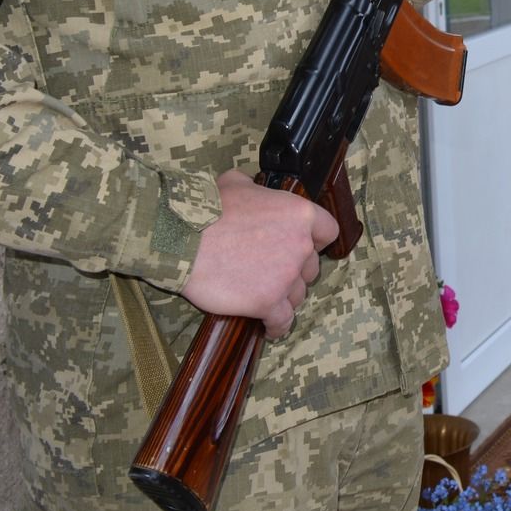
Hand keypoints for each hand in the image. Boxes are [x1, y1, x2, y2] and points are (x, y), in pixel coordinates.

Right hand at [183, 172, 338, 338]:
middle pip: (311, 267)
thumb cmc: (207, 208)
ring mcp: (285, 276)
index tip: (303, 247)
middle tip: (272, 272)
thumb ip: (254, 187)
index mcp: (300, 215)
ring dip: (285, 297)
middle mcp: (300, 245)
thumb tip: (252, 188)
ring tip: (266, 297)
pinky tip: (270, 327)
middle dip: (295, 271)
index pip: (329, 232)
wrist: (182, 237)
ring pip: (298, 294)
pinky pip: (282, 320)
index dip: (315, 241)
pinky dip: (277, 326)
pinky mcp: (267, 302)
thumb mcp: (236, 183)